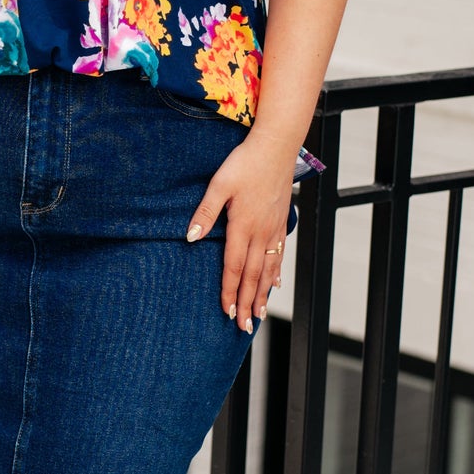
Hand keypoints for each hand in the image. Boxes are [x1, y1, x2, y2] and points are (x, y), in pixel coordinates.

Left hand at [185, 132, 293, 331]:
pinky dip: (276, 273)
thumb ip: (205, 213)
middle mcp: (261, 232)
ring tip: (258, 315)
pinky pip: (280, 254)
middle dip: (247, 302)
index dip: (229, 291)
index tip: (226, 311)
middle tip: (243, 326)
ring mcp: (274, 228)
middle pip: (253, 275)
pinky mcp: (281, 222)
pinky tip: (274, 284)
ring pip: (268, 269)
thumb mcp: (218, 184)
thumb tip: (191, 238)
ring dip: (262, 294)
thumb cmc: (244, 163)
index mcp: (242, 226)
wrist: (276, 146)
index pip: (234, 267)